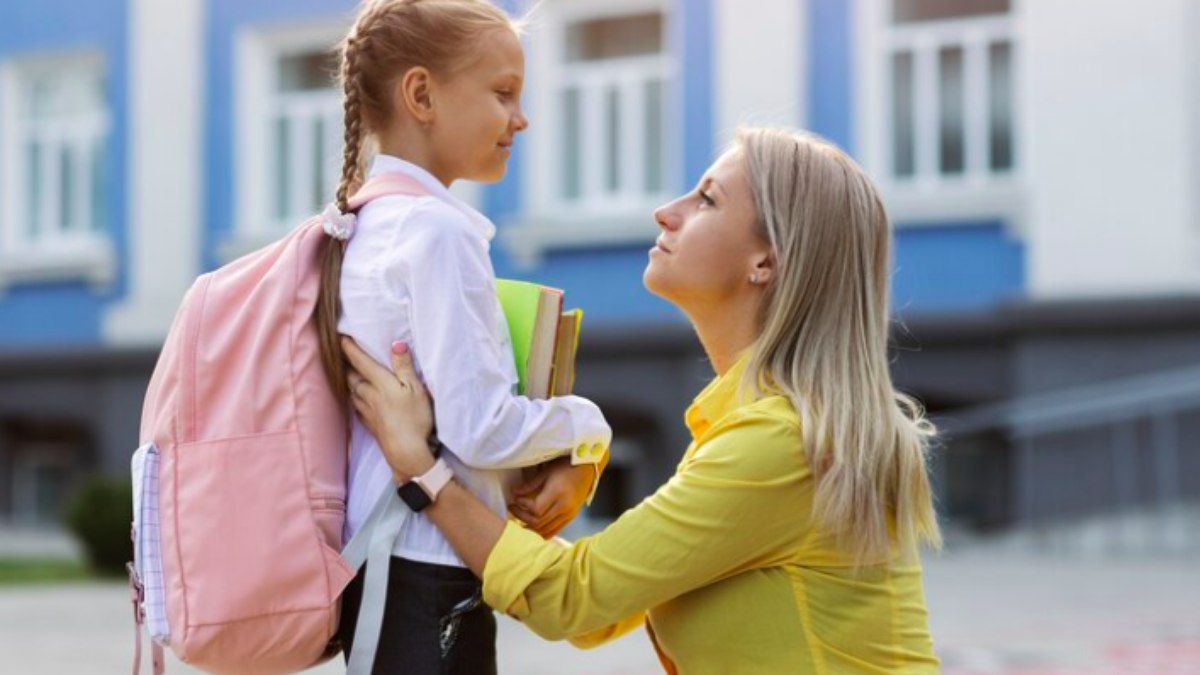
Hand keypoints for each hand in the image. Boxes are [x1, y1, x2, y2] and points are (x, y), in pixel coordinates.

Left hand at [342, 337, 434, 481]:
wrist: (406, 451)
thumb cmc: (414, 418)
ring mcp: (367, 412)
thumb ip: (404, 366)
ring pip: (352, 392)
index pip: (361, 362)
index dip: (350, 349)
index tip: (342, 338)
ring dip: (349, 382)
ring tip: (350, 375)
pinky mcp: (370, 425)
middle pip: (351, 377)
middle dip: (347, 366)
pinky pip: (357, 407)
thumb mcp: (416, 388)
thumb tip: (396, 344)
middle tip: (345, 356)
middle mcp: (369, 396)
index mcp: (380, 383)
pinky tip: (359, 400)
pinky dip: (355, 399)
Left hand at [509, 456, 596, 538]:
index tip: (515, 500)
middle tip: (513, 509)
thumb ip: (530, 484)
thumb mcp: (547, 472)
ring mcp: (569, 514)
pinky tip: (533, 526)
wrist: (587, 470)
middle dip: (522, 517)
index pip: (537, 509)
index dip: (523, 507)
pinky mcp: (571, 517)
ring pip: (546, 530)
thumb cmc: (566, 466)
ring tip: (520, 518)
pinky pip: (555, 531)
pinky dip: (542, 532)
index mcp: (558, 493)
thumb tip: (514, 493)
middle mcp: (565, 506)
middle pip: (539, 522)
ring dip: (530, 527)